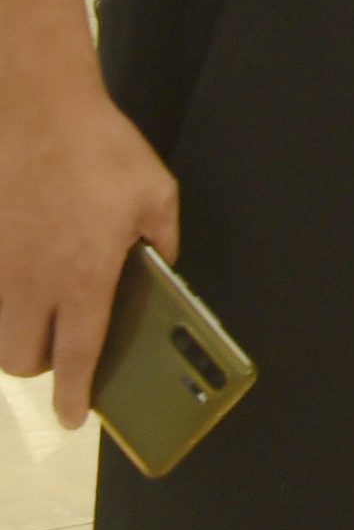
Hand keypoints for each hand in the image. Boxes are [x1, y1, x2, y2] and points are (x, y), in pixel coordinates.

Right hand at [0, 77, 179, 431]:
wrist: (39, 112)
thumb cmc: (100, 150)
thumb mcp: (156, 195)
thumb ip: (162, 242)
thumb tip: (160, 269)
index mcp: (84, 275)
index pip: (77, 355)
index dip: (75, 395)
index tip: (74, 418)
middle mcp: (32, 282)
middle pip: (22, 359)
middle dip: (44, 364)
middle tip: (65, 345)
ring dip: (18, 335)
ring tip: (43, 314)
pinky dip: (2, 300)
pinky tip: (20, 277)